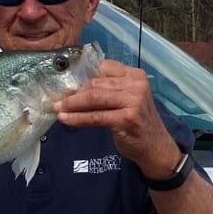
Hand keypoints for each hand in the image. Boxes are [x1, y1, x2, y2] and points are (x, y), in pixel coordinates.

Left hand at [53, 59, 180, 177]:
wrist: (155, 146)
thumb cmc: (138, 121)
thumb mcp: (128, 98)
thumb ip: (110, 88)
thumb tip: (76, 85)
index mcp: (135, 75)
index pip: (103, 67)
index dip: (82, 74)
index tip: (67, 82)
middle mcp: (136, 85)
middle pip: (96, 83)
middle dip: (73, 91)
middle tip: (58, 98)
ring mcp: (133, 102)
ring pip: (94, 98)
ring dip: (71, 104)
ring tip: (57, 108)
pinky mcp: (126, 119)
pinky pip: (95, 117)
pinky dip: (77, 118)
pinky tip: (65, 119)